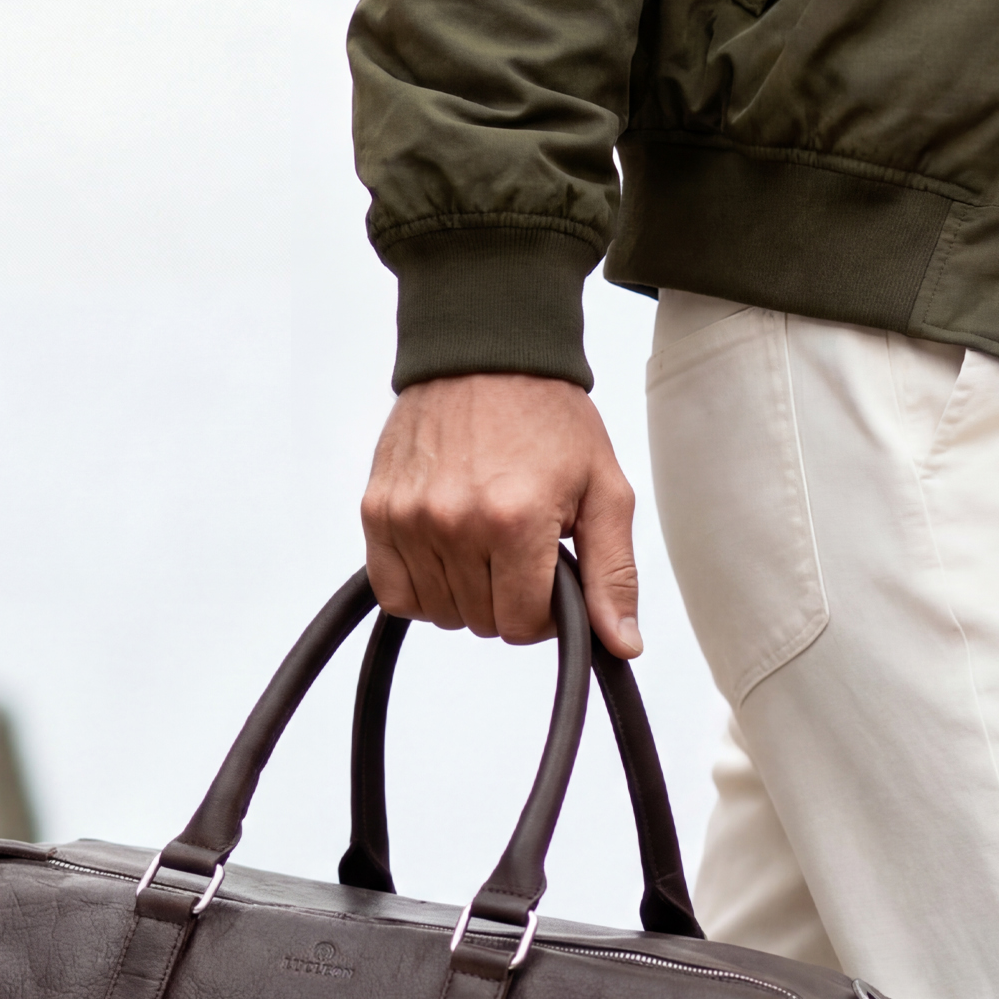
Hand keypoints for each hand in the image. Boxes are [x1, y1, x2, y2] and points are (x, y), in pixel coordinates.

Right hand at [362, 376, 642, 654]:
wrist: (485, 354)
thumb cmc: (547, 416)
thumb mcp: (604, 491)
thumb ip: (613, 573)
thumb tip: (621, 645)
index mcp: (516, 520)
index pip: (521, 626)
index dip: (543, 612)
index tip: (550, 577)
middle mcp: (455, 522)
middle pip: (481, 622)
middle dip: (508, 598)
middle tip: (520, 549)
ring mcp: (410, 518)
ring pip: (440, 612)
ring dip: (467, 592)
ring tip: (485, 541)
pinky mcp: (377, 510)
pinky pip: (394, 593)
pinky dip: (421, 589)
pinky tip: (447, 555)